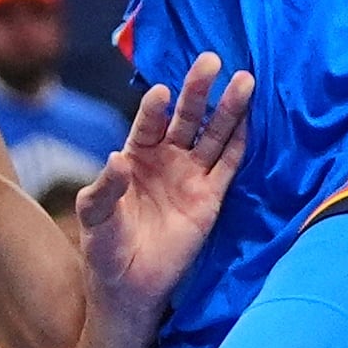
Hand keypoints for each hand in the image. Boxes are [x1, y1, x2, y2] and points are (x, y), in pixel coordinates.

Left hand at [72, 54, 253, 330]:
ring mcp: (190, 176)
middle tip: (211, 61)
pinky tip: (252, 119)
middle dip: (198, 90)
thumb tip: (116, 158)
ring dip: (229, 109)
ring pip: (213, 135)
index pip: (149, 123)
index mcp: (136, 156)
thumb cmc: (105, 248)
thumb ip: (104, 189)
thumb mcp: (95, 218)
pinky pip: (228, 165)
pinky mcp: (210, 198)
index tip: (162, 93)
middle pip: (186, 118)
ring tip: (245, 79)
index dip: (155, 108)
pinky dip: (239, 144)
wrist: (129, 286)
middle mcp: (166, 159)